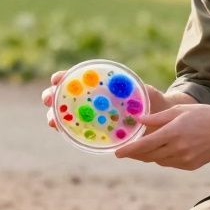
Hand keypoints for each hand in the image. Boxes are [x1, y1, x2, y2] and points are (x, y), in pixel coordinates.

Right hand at [44, 72, 174, 128]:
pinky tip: (60, 130)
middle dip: (52, 96)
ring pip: (66, 114)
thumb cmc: (153, 103)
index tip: (57, 79)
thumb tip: (138, 91)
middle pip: (65, 96)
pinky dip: (66, 129)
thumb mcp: (148, 94)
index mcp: (101, 85)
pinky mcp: (93, 132)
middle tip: (48, 100)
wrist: (160, 123)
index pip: (77, 78)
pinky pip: (76, 130)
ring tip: (52, 120)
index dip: (64, 77)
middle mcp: (92, 100)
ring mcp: (91, 116)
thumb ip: (142, 92)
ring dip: (55, 115)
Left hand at [114, 103, 209, 169]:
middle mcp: (178, 148)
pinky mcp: (191, 165)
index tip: (117, 153)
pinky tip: (165, 150)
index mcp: (172, 133)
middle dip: (136, 154)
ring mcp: (185, 159)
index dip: (129, 150)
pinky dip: (164, 158)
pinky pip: (171, 163)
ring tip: (145, 148)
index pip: (144, 145)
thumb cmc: (202, 114)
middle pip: (149, 156)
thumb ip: (157, 118)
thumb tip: (138, 120)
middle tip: (127, 151)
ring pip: (159, 161)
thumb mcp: (178, 110)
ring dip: (150, 155)